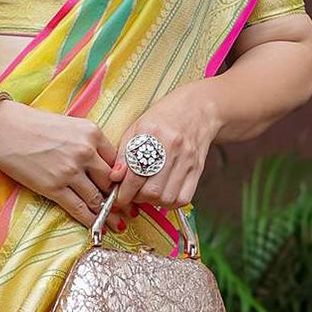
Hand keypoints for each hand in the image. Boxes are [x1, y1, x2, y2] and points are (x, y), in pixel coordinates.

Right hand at [0, 99, 125, 230]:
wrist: (2, 129)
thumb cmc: (34, 125)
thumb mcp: (70, 125)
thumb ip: (89, 143)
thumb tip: (106, 168)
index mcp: (92, 133)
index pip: (117, 161)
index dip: (124, 179)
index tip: (129, 190)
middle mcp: (85, 152)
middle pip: (111, 182)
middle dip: (121, 199)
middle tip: (129, 211)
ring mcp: (69, 171)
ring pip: (97, 198)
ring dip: (109, 214)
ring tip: (118, 224)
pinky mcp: (53, 187)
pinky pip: (78, 208)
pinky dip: (91, 220)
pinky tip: (98, 227)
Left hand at [110, 86, 218, 229]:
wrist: (196, 109)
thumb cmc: (162, 119)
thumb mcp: (136, 128)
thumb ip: (124, 154)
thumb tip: (114, 178)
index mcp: (152, 133)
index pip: (135, 173)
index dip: (124, 191)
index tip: (119, 196)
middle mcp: (172, 147)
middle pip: (152, 190)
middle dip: (137, 198)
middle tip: (132, 193)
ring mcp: (187, 160)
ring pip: (167, 198)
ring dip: (153, 201)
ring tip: (147, 192)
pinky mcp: (198, 169)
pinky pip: (183, 199)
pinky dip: (170, 202)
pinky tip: (163, 193)